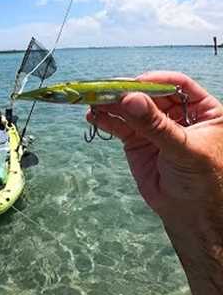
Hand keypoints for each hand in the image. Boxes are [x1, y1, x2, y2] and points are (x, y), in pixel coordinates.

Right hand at [87, 71, 222, 294]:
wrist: (188, 213)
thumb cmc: (201, 180)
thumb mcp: (182, 148)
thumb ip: (156, 125)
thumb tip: (129, 99)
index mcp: (202, 109)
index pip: (177, 85)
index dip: (155, 81)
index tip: (133, 84)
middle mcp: (177, 114)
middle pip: (149, 95)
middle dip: (127, 93)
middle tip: (104, 91)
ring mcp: (154, 127)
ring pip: (131, 110)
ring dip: (111, 105)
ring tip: (93, 103)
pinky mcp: (137, 141)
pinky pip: (120, 126)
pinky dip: (106, 121)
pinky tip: (93, 117)